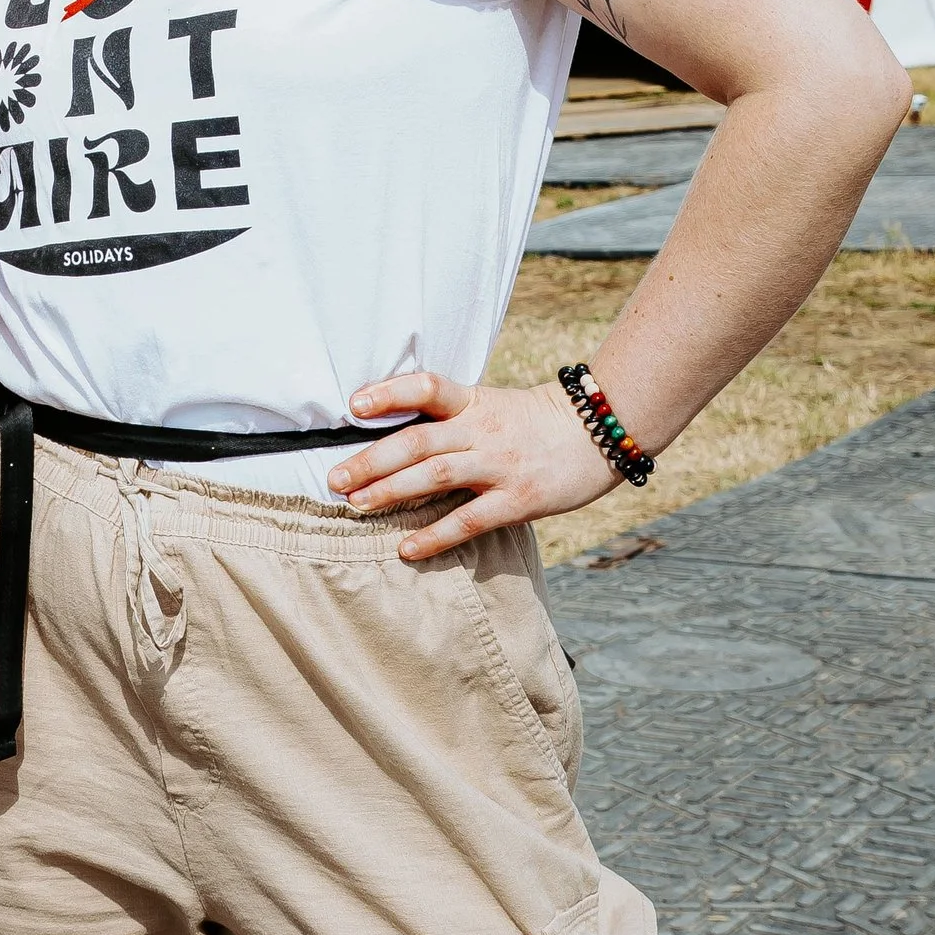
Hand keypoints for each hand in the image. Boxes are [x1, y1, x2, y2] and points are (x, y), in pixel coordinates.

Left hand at [330, 371, 620, 562]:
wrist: (599, 433)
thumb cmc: (536, 422)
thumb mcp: (493, 405)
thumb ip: (452, 417)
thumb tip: (397, 433)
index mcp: (475, 401)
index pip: (426, 386)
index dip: (389, 392)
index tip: (353, 403)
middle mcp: (483, 429)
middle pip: (418, 439)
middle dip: (372, 459)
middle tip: (334, 479)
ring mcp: (500, 464)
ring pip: (436, 475)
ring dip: (392, 491)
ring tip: (357, 506)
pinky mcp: (519, 499)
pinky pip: (469, 520)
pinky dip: (435, 535)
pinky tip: (407, 548)